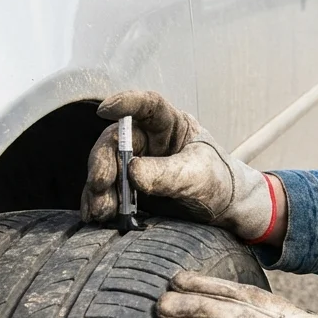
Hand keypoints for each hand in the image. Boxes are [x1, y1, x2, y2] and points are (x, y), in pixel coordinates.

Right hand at [80, 91, 277, 241]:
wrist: (222, 209)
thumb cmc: (217, 182)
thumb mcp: (197, 177)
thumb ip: (167, 174)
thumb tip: (132, 172)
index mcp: (172, 125)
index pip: (149, 106)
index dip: (126, 103)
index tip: (104, 110)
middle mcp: (150, 139)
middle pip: (118, 141)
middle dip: (104, 162)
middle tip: (100, 185)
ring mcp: (138, 161)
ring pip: (108, 166)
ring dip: (99, 188)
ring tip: (101, 210)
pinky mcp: (130, 185)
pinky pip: (108, 189)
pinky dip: (98, 201)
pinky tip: (94, 214)